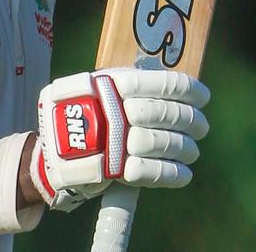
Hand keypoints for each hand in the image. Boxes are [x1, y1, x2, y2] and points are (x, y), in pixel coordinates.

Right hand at [28, 68, 209, 210]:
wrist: (52, 151)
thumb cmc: (81, 114)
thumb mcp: (97, 87)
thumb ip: (129, 84)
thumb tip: (174, 86)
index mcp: (114, 82)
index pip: (163, 83)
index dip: (189, 90)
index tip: (203, 96)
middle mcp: (116, 108)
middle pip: (167, 114)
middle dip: (191, 121)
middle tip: (202, 127)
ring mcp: (115, 139)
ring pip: (164, 142)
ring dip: (185, 148)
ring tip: (192, 150)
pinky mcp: (115, 169)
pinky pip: (154, 171)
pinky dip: (173, 173)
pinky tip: (184, 173)